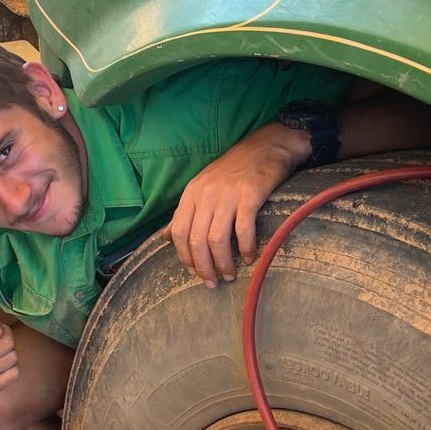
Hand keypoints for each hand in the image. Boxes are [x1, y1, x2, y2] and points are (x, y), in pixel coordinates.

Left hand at [170, 123, 307, 286]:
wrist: (266, 146)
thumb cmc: (234, 170)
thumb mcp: (202, 188)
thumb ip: (184, 213)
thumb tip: (165, 237)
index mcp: (191, 194)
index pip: (179, 232)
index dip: (184, 257)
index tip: (194, 273)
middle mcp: (206, 194)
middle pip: (197, 240)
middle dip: (203, 267)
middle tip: (212, 283)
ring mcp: (227, 195)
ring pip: (217, 239)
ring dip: (223, 263)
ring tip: (229, 275)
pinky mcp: (250, 195)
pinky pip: (243, 229)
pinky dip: (246, 248)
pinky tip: (250, 258)